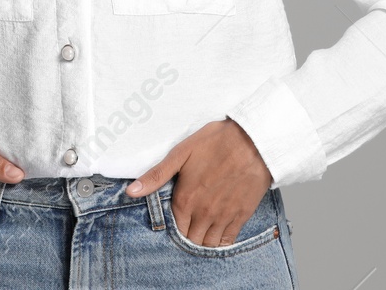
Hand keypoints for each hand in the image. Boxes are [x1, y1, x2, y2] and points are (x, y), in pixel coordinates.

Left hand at [124, 117, 272, 247]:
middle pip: (191, 240)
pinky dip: (222, 241)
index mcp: (186, 200)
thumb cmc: (216, 142)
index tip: (177, 219)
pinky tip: (218, 231)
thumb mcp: (180, 154)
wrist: (254, 140)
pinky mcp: (241, 215)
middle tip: (189, 225)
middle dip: (188, 236)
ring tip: (202, 230)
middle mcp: (203, 213)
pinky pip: (228, 240)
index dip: (174, 227)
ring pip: (209, 244)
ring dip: (203, 240)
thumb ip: (156, 175)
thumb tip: (131, 191)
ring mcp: (223, 217)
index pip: (174, 229)